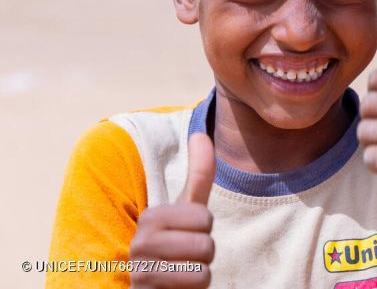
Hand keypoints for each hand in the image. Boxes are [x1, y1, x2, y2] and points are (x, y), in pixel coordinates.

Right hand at [130, 132, 215, 286]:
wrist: (152, 286)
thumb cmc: (174, 245)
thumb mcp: (186, 209)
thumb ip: (198, 175)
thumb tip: (200, 133)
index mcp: (150, 218)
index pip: (205, 219)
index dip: (204, 230)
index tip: (186, 234)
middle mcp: (140, 245)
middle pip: (206, 246)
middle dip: (204, 255)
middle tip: (185, 256)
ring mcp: (141, 274)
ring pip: (202, 272)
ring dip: (199, 275)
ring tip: (181, 272)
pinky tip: (176, 287)